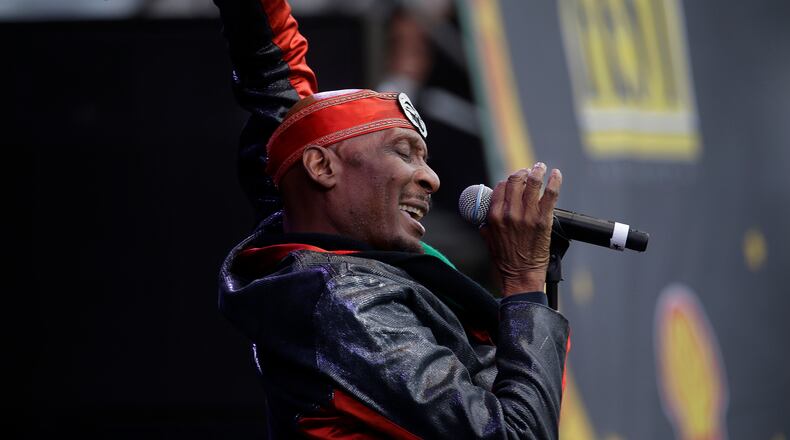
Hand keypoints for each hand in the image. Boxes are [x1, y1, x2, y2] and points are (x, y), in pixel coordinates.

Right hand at [480, 162, 561, 296]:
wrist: (521, 276)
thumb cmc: (505, 262)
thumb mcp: (488, 241)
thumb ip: (486, 226)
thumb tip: (485, 218)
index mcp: (494, 216)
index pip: (501, 187)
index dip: (508, 181)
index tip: (515, 181)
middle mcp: (510, 213)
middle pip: (515, 181)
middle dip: (522, 172)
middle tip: (528, 170)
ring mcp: (527, 216)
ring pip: (532, 183)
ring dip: (537, 171)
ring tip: (540, 167)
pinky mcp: (543, 220)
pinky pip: (550, 194)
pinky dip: (554, 181)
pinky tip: (555, 174)